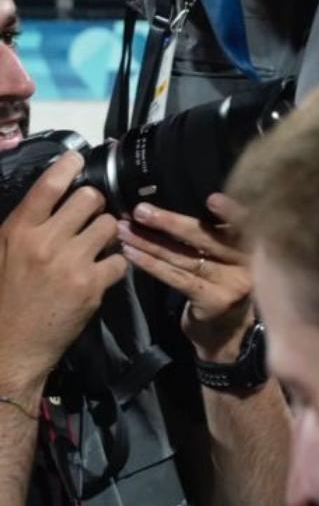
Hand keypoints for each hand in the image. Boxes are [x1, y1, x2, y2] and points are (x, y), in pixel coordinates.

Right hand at [0, 154, 125, 388]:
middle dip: (94, 204)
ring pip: (110, 225)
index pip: (48, 186)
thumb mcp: (0, 255)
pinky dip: (113, 265)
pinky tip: (99, 272)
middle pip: (90, 199)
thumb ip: (23, 226)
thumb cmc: (3, 298)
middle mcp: (45, 242)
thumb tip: (46, 198)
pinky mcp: (92, 285)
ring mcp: (71, 263)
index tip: (77, 159)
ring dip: (107, 234)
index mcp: (18, 231)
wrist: (10, 347)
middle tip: (88, 217)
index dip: (67, 167)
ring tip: (94, 246)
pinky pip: (119, 259)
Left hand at [116, 193, 253, 360]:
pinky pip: (178, 278)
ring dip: (152, 243)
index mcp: (258, 246)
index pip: (243, 224)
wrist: (228, 335)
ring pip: (187, 258)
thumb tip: (179, 209)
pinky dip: (151, 265)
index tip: (211, 198)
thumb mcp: (231, 259)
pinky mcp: (213, 300)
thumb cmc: (225, 287)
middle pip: (209, 238)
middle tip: (141, 211)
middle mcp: (251, 263)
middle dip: (171, 222)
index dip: (231, 212)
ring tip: (125, 231)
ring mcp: (233, 283)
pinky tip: (131, 255)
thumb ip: (220, 238)